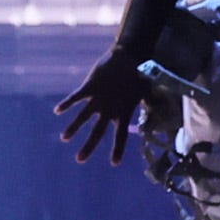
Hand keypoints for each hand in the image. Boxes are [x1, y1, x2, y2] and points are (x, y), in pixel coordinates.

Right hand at [58, 49, 158, 164]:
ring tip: (65, 138)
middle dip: (88, 147)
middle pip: (98, 132)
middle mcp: (110, 109)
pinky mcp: (90, 86)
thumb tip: (162, 106)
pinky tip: (57, 111)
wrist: (130, 56)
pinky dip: (66, 104)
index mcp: (124, 111)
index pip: (121, 136)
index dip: (118, 149)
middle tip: (80, 159)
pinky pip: (75, 97)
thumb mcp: (147, 91)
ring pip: (83, 117)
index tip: (114, 163)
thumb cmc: (141, 73)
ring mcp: (98, 98)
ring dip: (73, 128)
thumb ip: (151, 102)